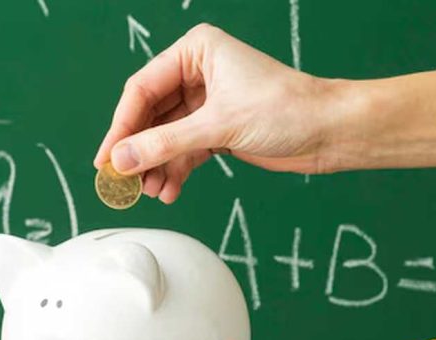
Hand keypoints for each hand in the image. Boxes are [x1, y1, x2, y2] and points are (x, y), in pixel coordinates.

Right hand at [95, 24, 336, 202]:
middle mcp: (198, 73)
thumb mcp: (218, 126)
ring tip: (148, 192)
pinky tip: (168, 191)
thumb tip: (121, 160)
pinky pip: (185, 151)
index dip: (122, 127)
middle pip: (151, 115)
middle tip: (122, 182)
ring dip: (156, 166)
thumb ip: (165, 144)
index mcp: (196, 51)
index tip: (106, 159)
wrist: (329, 132)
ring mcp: (208, 103)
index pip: (143, 89)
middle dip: (138, 151)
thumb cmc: (286, 109)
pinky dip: (175, 171)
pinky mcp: (219, 130)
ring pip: (166, 137)